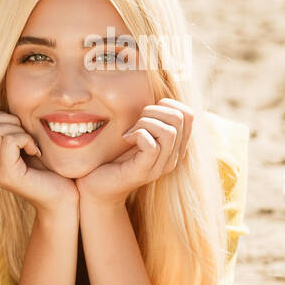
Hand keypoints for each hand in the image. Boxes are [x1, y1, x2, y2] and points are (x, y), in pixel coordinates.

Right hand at [0, 110, 77, 214]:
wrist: (61, 196)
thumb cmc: (47, 167)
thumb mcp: (23, 141)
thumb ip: (7, 126)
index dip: (4, 116)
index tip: (21, 133)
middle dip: (10, 121)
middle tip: (26, 138)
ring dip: (19, 131)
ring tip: (30, 146)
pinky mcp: (6, 175)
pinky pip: (10, 140)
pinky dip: (27, 140)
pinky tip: (35, 153)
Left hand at [76, 99, 192, 205]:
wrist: (95, 186)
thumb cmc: (112, 157)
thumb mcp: (134, 133)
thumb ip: (148, 119)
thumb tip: (155, 97)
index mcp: (174, 146)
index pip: (188, 115)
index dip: (169, 104)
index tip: (146, 111)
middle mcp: (172, 157)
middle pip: (180, 119)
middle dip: (154, 111)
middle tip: (135, 121)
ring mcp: (159, 166)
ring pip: (169, 131)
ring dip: (145, 122)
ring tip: (130, 131)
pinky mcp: (143, 172)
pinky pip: (152, 145)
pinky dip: (138, 134)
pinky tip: (126, 138)